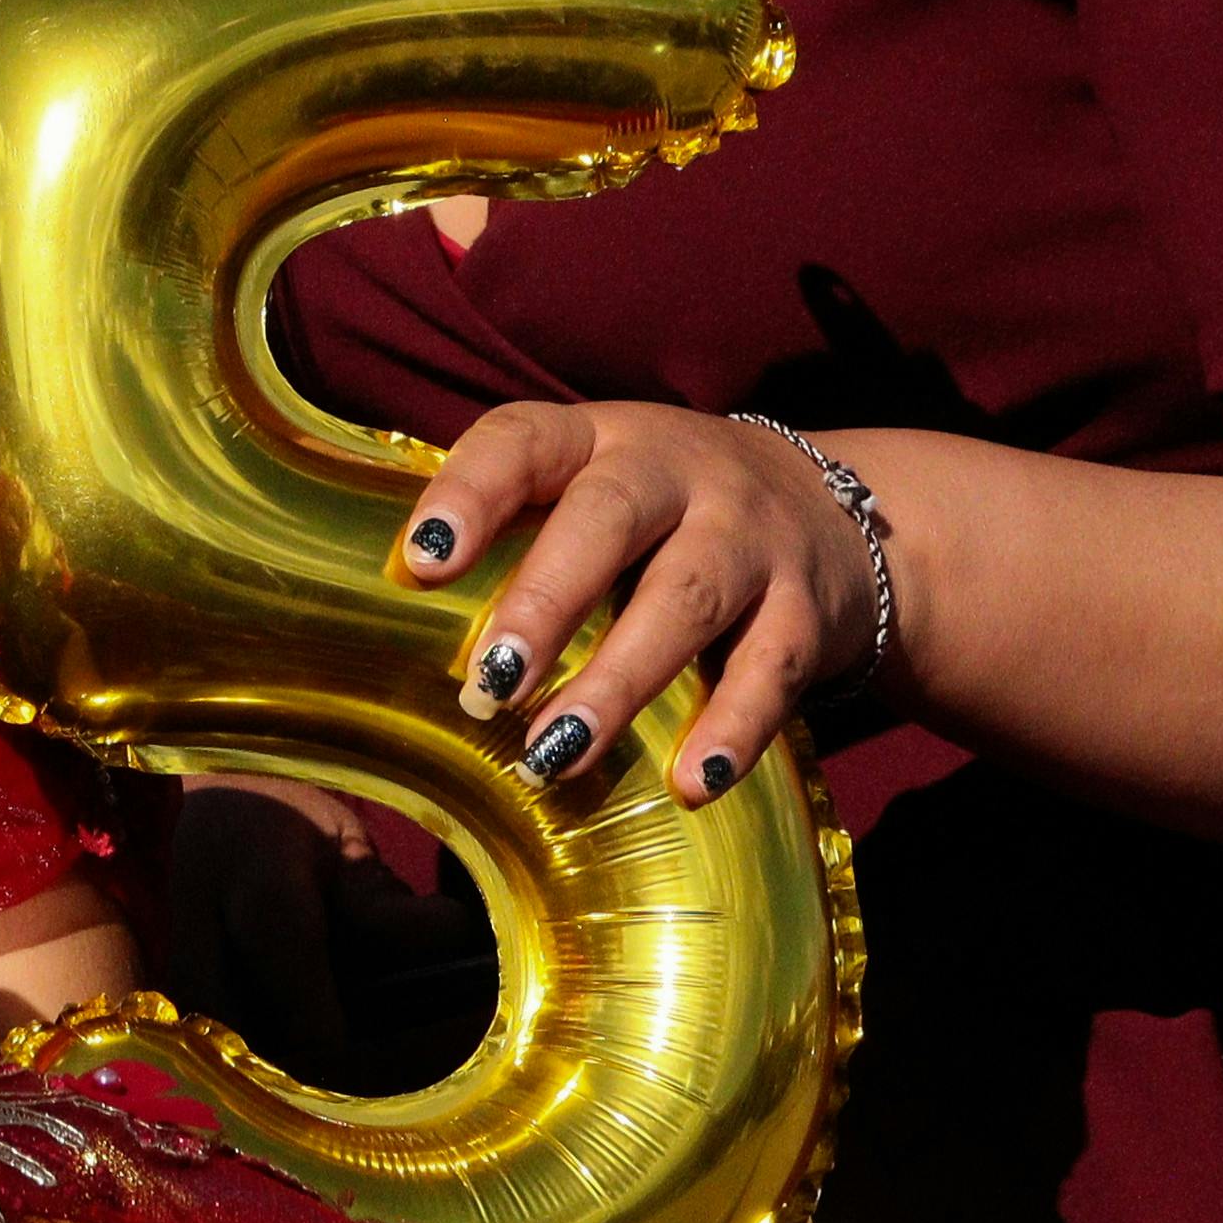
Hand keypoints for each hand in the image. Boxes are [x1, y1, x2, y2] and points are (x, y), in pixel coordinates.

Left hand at [390, 400, 876, 808]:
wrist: (833, 511)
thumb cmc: (657, 515)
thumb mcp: (586, 488)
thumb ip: (509, 531)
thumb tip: (389, 612)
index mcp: (596, 437)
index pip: (522, 441)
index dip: (469, 494)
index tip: (422, 562)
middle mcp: (676, 471)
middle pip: (608, 518)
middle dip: (545, 600)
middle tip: (489, 681)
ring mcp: (749, 534)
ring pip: (687, 598)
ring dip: (619, 681)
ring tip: (556, 753)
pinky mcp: (809, 605)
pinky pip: (774, 666)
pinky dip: (736, 727)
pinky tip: (694, 784)